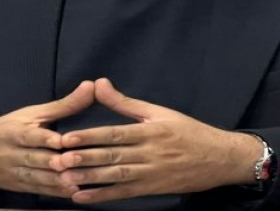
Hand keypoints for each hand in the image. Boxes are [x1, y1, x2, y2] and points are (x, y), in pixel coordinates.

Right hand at [0, 80, 94, 198]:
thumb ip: (62, 105)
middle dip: (53, 162)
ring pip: (35, 178)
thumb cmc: (4, 128)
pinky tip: (70, 192)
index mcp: (13, 131)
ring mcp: (13, 172)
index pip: (29, 135)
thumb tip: (90, 86)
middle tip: (73, 163)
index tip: (61, 141)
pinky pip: (36, 190)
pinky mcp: (16, 186)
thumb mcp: (29, 113)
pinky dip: (53, 192)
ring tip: (76, 182)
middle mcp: (11, 153)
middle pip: (33, 159)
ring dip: (55, 181)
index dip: (44, 138)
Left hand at [56, 78, 262, 203]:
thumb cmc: (189, 132)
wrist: (221, 158)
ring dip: (90, 179)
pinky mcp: (153, 189)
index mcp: (150, 131)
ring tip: (66, 179)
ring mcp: (151, 173)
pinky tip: (83, 197)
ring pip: (116, 177)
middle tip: (58, 161)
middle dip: (84, 159)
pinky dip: (103, 196)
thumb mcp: (159, 112)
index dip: (89, 136)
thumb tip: (99, 83)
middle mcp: (149, 153)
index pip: (114, 134)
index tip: (67, 138)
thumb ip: (125, 102)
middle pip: (112, 156)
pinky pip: (124, 193)